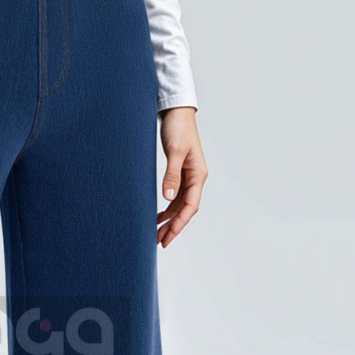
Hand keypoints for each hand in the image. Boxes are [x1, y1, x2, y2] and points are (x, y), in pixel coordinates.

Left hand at [157, 107, 207, 247]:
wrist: (176, 112)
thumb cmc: (178, 128)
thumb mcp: (174, 152)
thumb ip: (171, 175)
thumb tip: (168, 198)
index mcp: (198, 175)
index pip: (190, 207)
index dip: (179, 224)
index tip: (167, 238)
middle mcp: (195, 178)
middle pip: (185, 210)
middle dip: (173, 227)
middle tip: (160, 242)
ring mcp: (188, 176)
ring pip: (179, 205)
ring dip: (169, 220)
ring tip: (156, 233)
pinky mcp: (179, 172)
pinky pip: (175, 196)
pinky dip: (167, 208)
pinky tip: (157, 216)